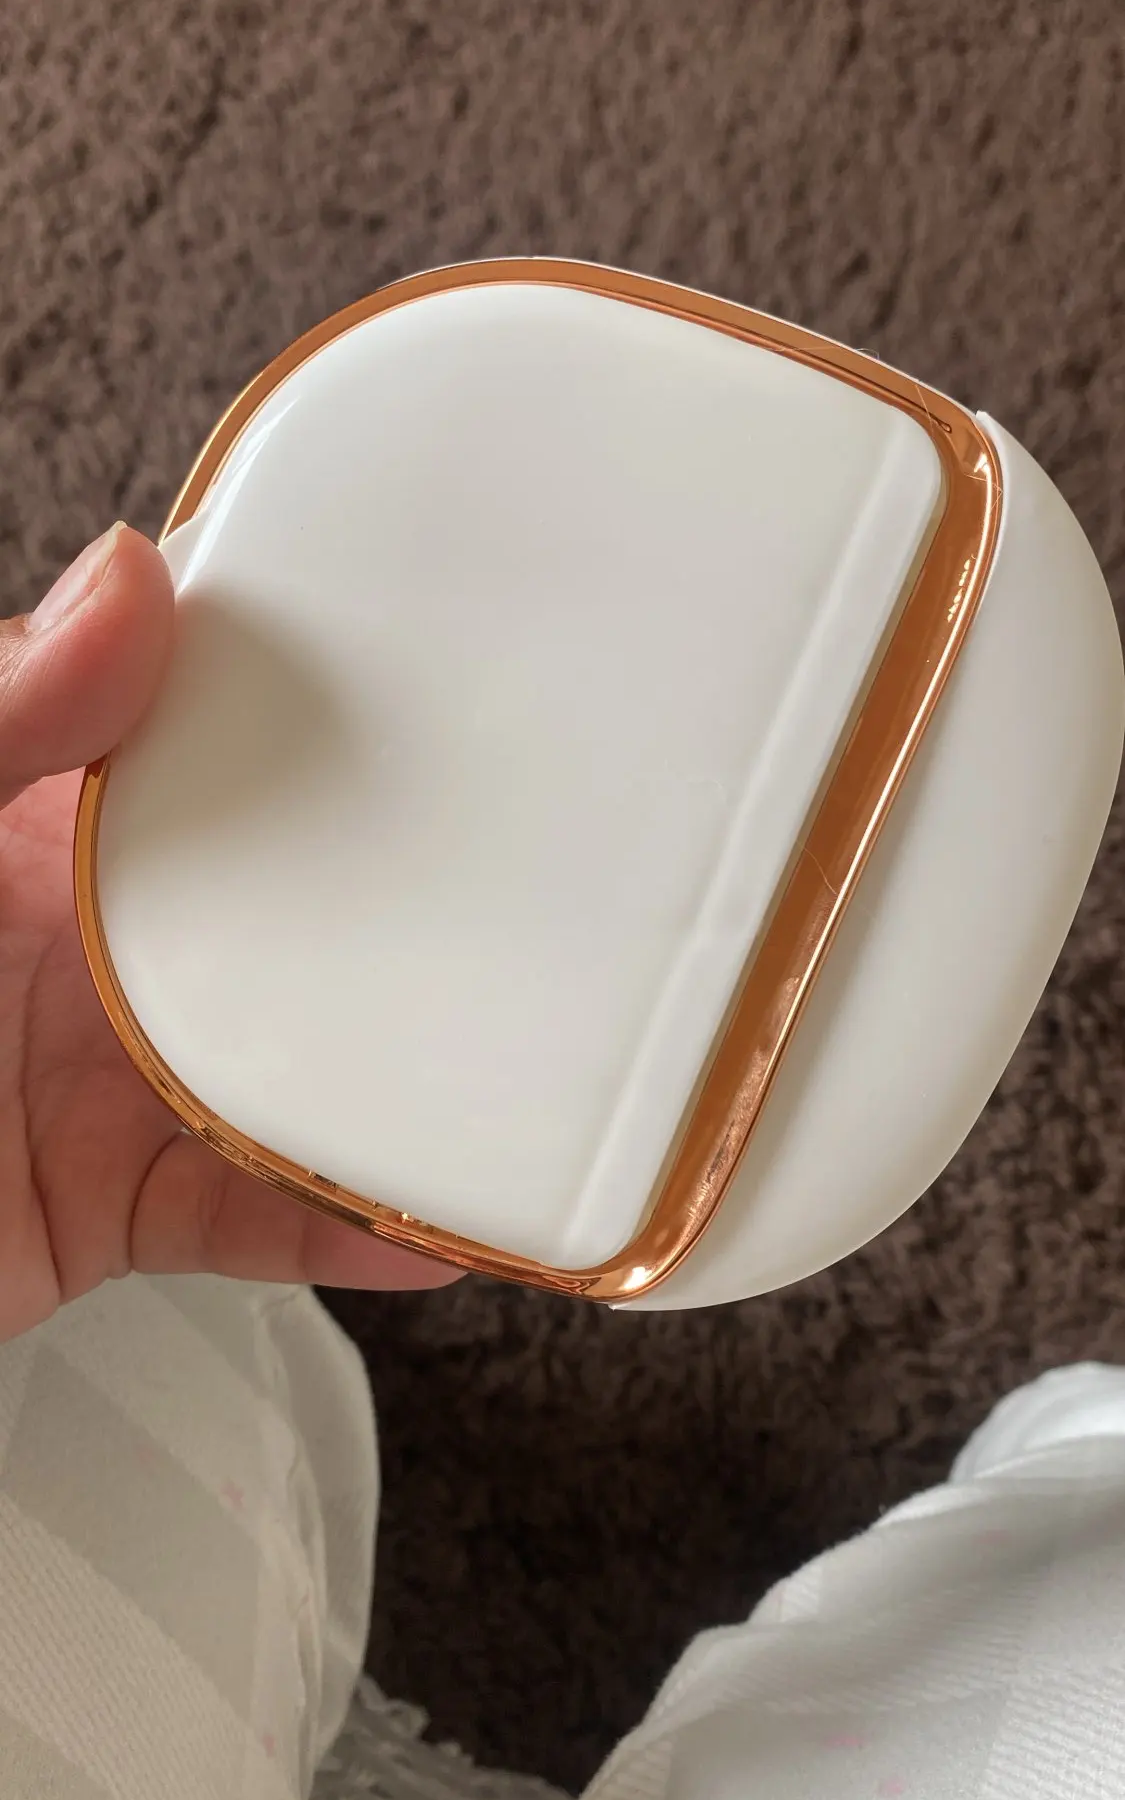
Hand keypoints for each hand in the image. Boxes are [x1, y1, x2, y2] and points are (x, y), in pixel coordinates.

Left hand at [0, 524, 451, 1339]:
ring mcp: (111, 1066)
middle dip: (411, 881)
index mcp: (39, 806)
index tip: (461, 666)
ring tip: (532, 1057)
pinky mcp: (114, 1199)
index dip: (326, 688)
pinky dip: (350, 1222)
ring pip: (298, 1058)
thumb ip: (3, 718)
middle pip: (288, 894)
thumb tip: (130, 576)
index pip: (207, 719)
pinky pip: (258, 1208)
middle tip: (550, 868)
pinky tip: (437, 1221)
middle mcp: (93, 928)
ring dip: (409, 1068)